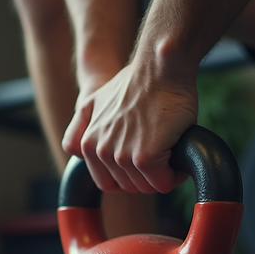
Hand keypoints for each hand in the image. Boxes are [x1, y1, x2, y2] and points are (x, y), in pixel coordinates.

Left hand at [61, 63, 197, 193]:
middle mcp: (100, 151)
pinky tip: (179, 153)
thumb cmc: (136, 82)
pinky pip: (163, 183)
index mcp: (87, 144)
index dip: (128, 176)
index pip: (107, 183)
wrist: (159, 67)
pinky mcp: (145, 157)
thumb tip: (75, 151)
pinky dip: (175, 174)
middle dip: (147, 176)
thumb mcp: (94, 101)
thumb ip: (80, 127)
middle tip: (162, 152)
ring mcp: (121, 155)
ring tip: (170, 150)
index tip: (143, 161)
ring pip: (146, 187)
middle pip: (128, 186)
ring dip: (163, 175)